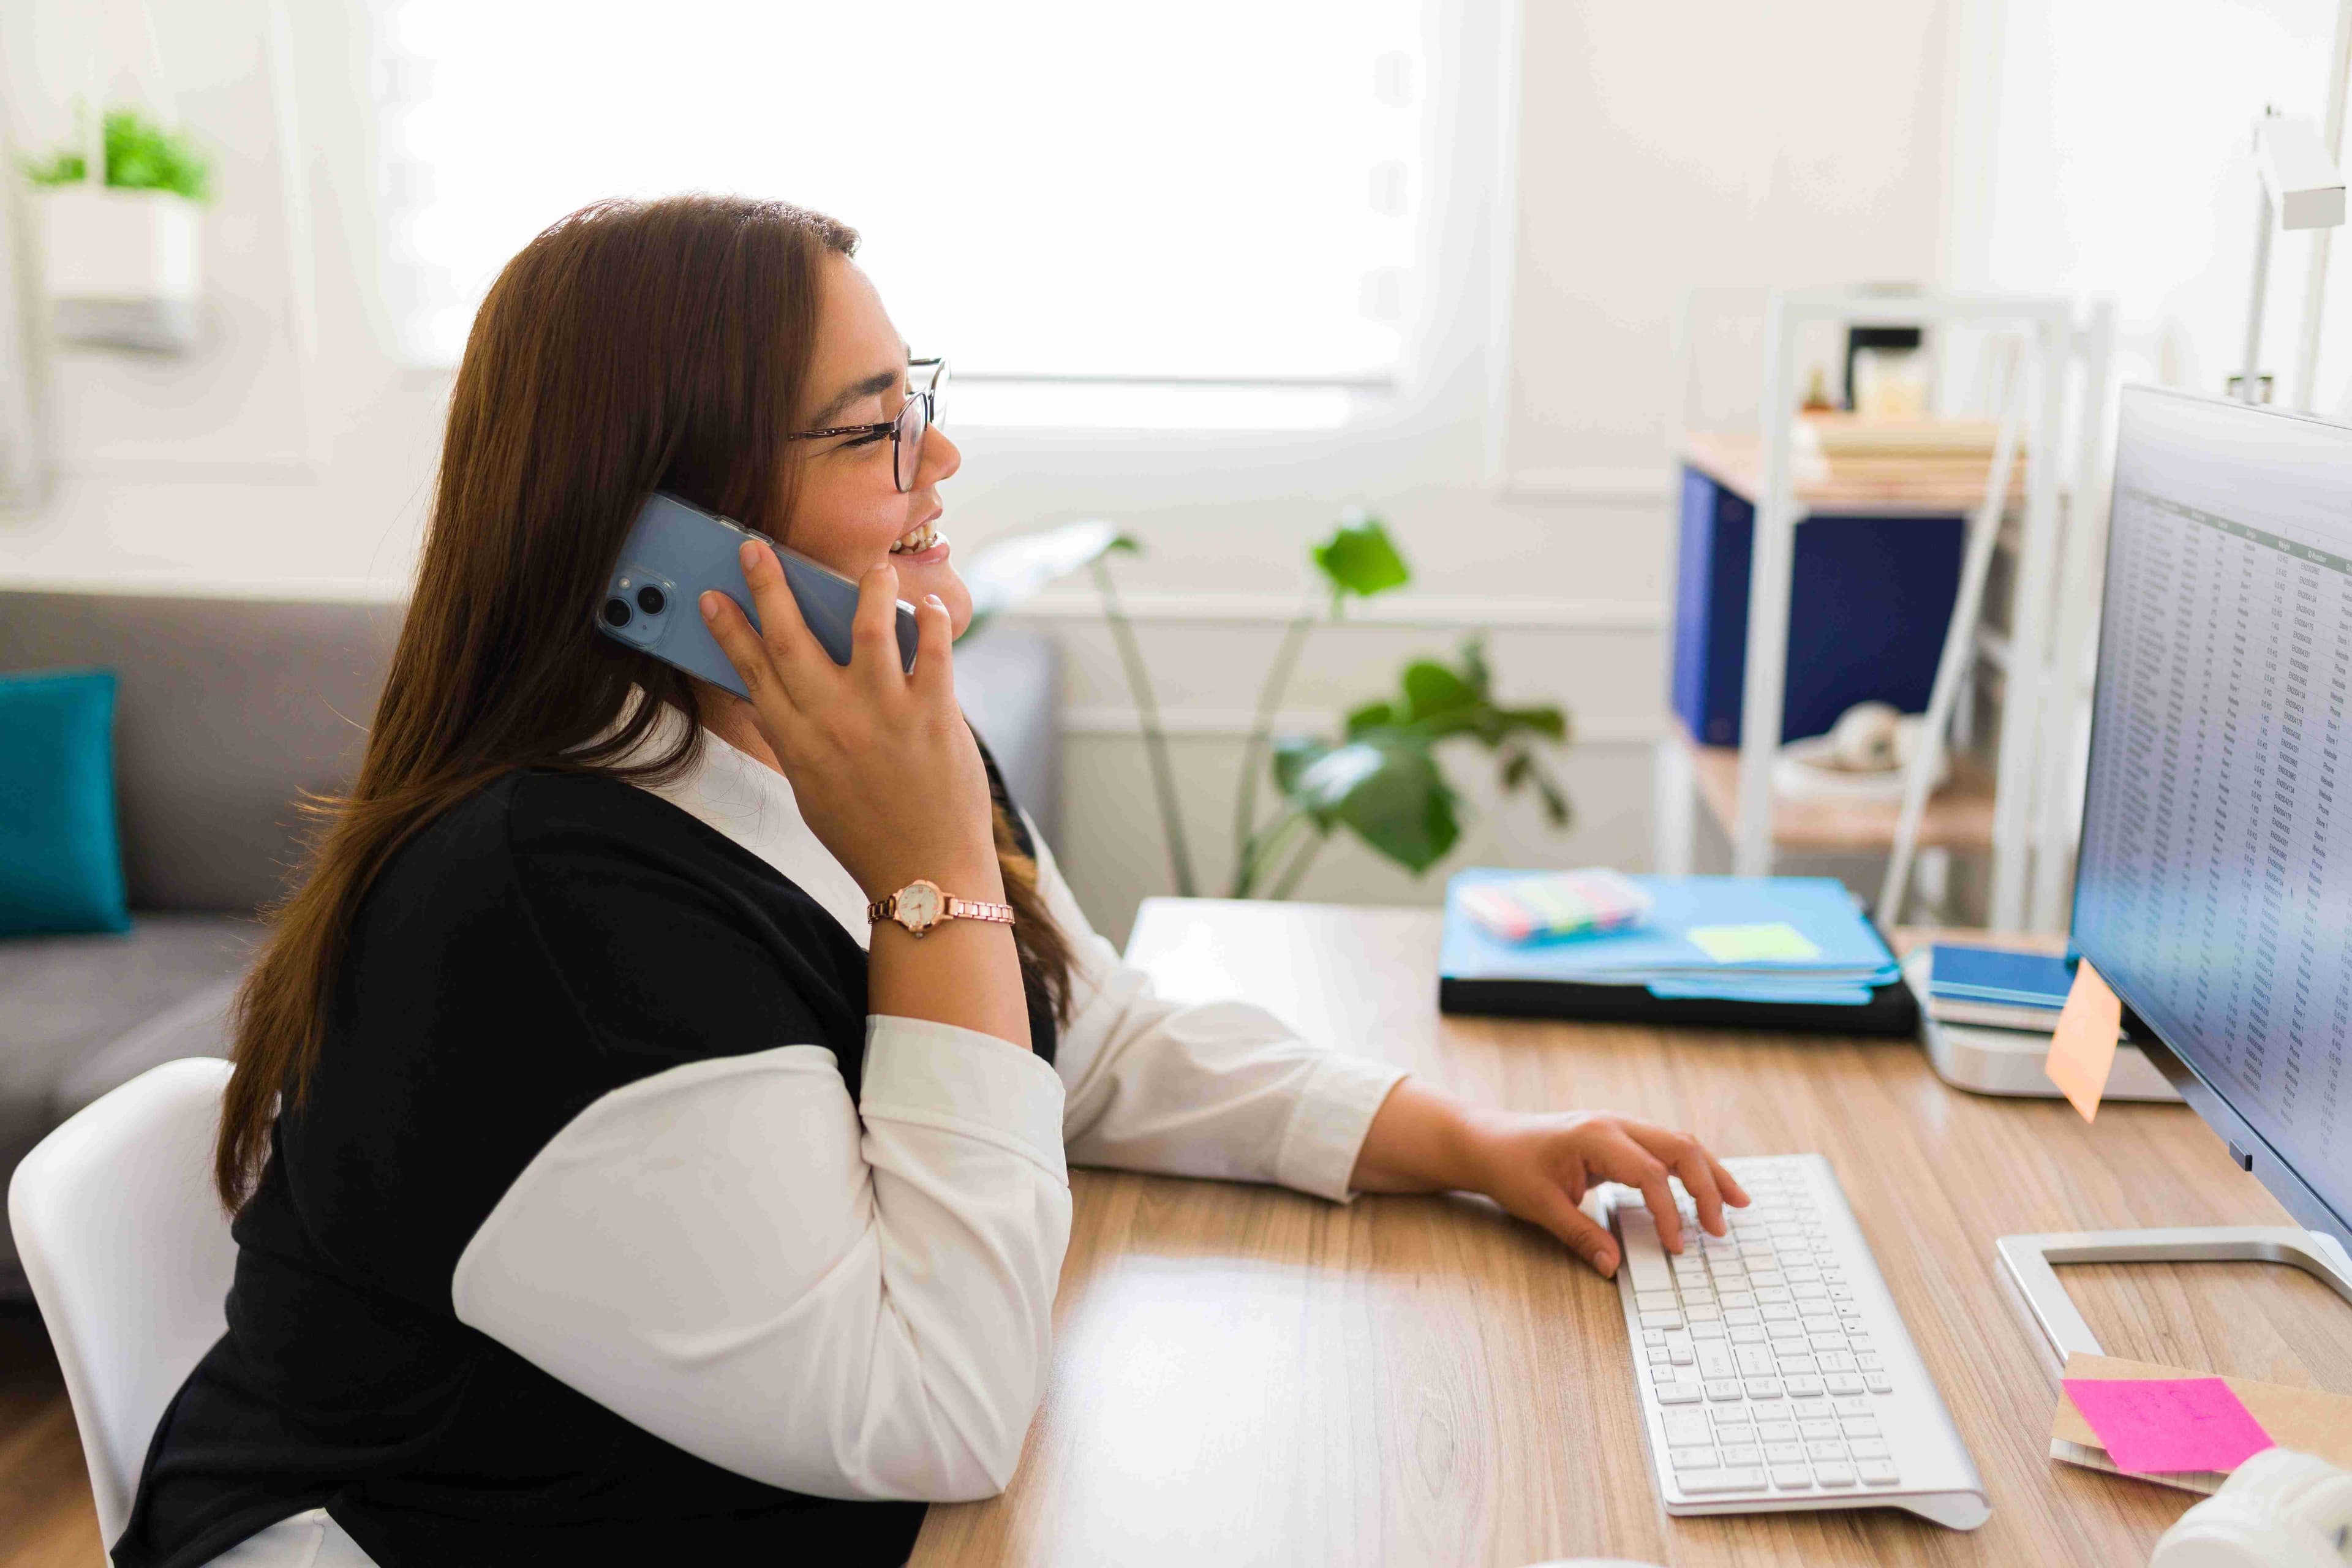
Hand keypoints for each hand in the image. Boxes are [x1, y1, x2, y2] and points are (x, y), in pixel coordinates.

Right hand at [700, 541, 999, 901]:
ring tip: (874, 570)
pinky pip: (932, 650)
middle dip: (767, 585)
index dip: (728, 629)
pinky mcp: (935, 713)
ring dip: (868, 589)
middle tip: (755, 547)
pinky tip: (928, 607)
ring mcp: (885, 713)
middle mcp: (833, 719)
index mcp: (797, 741)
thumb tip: (764, 696)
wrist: (925, 876)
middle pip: (790, 636)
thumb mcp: (810, 789)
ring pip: (868, 626)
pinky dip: (930, 622)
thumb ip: (791, 738)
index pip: (751, 670)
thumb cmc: (867, 836)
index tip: (712, 596)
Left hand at [1459, 1107, 1747, 1277]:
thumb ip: (1581, 1236)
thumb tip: (1614, 1266)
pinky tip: (1704, 1190)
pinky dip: (1688, 1168)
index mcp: (1596, 1137)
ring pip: (1678, 1143)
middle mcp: (1614, 1124)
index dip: (1669, 1213)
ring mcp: (1618, 1126)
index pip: (1650, 1174)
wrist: (1488, 1142)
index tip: (1677, 1246)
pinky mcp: (1618, 1137)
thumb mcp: (1540, 1207)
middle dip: (1708, 1185)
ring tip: (1737, 1202)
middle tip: (1724, 1226)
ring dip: (1708, 1173)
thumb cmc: (1510, 1168)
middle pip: (1679, 1148)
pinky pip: (1664, 1148)